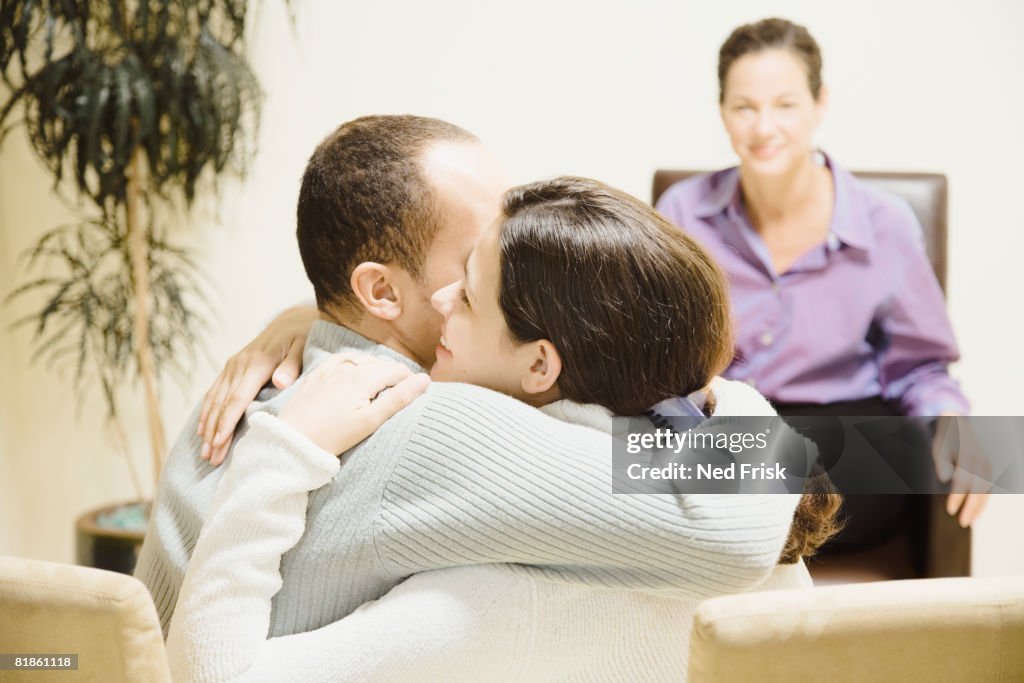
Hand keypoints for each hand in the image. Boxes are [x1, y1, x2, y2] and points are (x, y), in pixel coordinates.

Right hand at [199, 305, 318, 464]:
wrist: (293, 320)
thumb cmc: (302, 337)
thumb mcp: (303, 347)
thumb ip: (291, 366)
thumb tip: (280, 382)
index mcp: (257, 363)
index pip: (237, 399)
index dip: (227, 422)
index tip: (218, 443)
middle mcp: (240, 364)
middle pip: (223, 404)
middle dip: (214, 432)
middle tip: (209, 458)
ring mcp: (233, 365)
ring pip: (215, 399)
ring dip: (207, 425)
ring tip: (204, 451)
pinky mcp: (232, 367)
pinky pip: (215, 391)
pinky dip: (207, 411)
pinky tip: (202, 429)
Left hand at [279, 353, 429, 454]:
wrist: (291, 441)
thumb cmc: (333, 436)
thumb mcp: (371, 421)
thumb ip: (399, 398)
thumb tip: (424, 380)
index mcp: (364, 377)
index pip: (396, 370)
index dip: (410, 380)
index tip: (415, 392)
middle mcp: (347, 367)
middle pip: (380, 363)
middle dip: (393, 374)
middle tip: (400, 391)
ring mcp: (329, 370)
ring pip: (360, 359)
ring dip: (374, 368)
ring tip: (380, 384)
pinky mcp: (315, 376)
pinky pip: (339, 360)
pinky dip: (352, 363)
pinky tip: (352, 371)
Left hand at [932, 413, 990, 527]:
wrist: (957, 423)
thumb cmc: (945, 438)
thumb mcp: (938, 445)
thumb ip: (941, 461)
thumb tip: (945, 479)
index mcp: (968, 454)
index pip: (963, 481)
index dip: (957, 497)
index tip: (950, 510)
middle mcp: (980, 461)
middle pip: (978, 489)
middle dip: (971, 507)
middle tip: (962, 523)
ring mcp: (986, 465)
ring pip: (986, 490)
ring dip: (979, 507)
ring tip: (970, 521)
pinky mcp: (988, 469)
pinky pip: (988, 488)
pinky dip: (982, 501)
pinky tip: (976, 512)